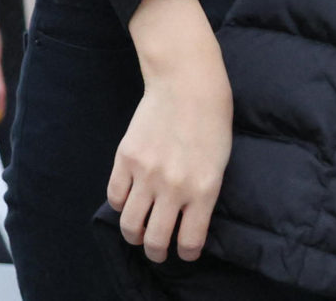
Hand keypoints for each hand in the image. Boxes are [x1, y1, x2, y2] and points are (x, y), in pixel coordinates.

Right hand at [111, 0, 231, 262]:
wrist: (187, 82)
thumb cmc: (213, 118)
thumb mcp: (221, 159)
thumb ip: (204, 192)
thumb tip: (190, 219)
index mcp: (204, 188)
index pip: (190, 240)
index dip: (187, 252)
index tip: (186, 252)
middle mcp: (173, 187)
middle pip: (155, 240)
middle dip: (157, 252)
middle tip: (158, 251)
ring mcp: (146, 174)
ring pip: (130, 225)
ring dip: (134, 235)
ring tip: (139, 234)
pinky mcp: (125, 159)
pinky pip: (115, 197)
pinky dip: (121, 205)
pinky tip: (129, 203)